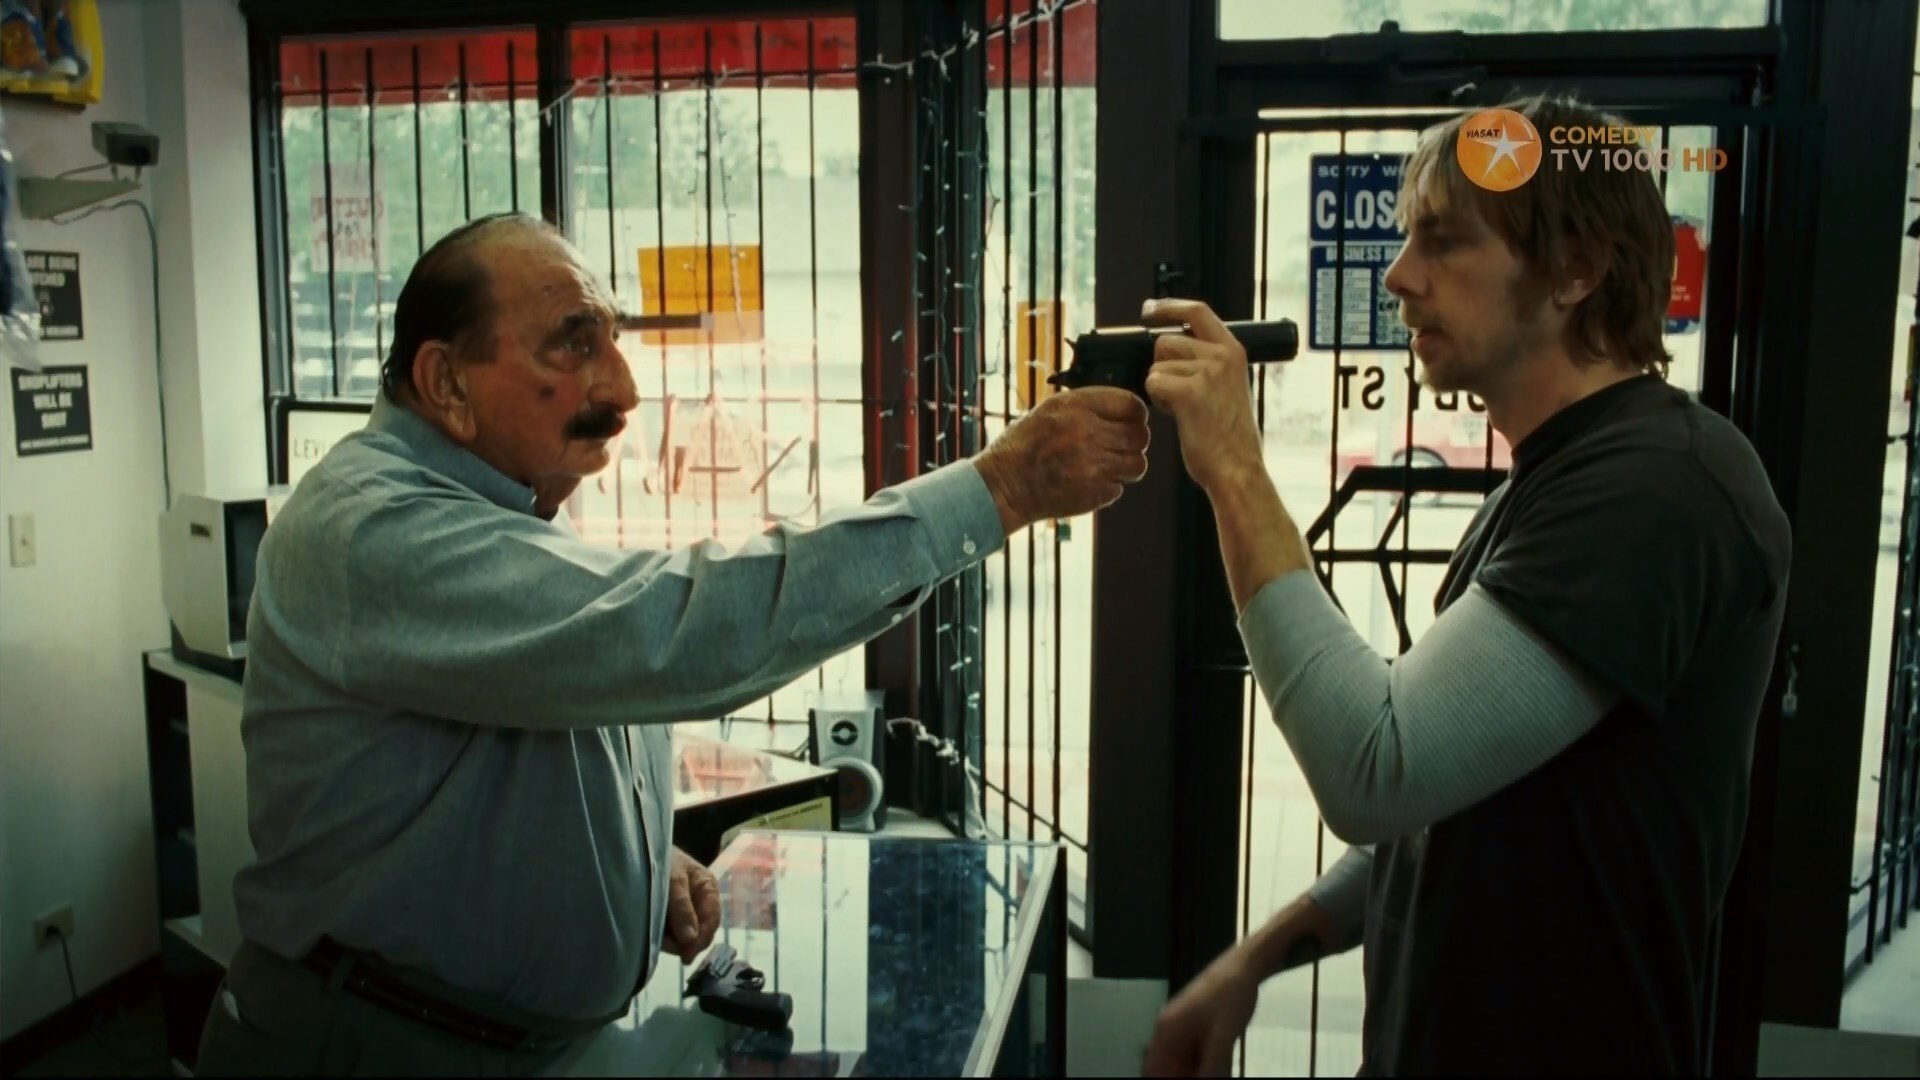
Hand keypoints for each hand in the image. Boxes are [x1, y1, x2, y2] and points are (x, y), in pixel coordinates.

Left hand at [663, 847, 719, 963]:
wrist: (640, 851)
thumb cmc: (661, 861)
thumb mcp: (672, 880)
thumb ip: (682, 908)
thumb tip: (691, 940)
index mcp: (708, 889)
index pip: (711, 921)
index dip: (701, 940)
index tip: (685, 956)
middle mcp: (701, 901)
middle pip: (700, 932)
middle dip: (684, 942)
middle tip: (664, 944)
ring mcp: (687, 909)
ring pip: (686, 936)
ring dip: (672, 940)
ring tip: (656, 935)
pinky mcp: (672, 915)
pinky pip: (674, 934)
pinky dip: (665, 936)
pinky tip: (655, 931)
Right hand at [973, 387, 1149, 532]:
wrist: (1003, 486)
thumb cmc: (1023, 447)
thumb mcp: (1049, 411)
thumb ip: (1086, 408)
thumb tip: (1122, 412)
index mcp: (1076, 406)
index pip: (1131, 405)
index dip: (1137, 414)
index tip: (1133, 421)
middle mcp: (1088, 432)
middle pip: (1140, 435)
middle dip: (1134, 442)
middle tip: (1121, 447)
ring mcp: (1093, 464)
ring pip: (1137, 464)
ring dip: (1128, 466)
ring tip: (1110, 467)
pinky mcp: (1094, 492)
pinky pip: (1120, 487)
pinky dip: (1109, 487)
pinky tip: (1089, 483)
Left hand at [1140, 298, 1264, 492]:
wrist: (1237, 469)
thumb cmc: (1229, 437)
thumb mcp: (1228, 387)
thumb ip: (1208, 364)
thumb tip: (1173, 349)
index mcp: (1233, 351)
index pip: (1197, 311)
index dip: (1169, 307)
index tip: (1150, 309)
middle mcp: (1222, 356)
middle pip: (1165, 342)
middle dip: (1161, 367)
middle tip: (1176, 394)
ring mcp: (1207, 372)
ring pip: (1157, 366)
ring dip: (1161, 387)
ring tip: (1183, 409)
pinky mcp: (1189, 392)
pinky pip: (1153, 383)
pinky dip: (1158, 401)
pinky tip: (1177, 415)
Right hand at [1141, 948, 1260, 1076]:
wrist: (1244, 967)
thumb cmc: (1229, 998)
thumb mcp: (1222, 1037)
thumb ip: (1212, 1067)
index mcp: (1166, 1032)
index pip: (1155, 1071)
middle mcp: (1167, 1031)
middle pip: (1167, 1068)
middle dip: (1185, 1077)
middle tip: (1211, 1077)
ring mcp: (1181, 1028)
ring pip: (1181, 1063)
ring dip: (1196, 1073)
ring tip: (1218, 1072)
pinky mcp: (1194, 1027)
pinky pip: (1193, 1055)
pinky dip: (1204, 1066)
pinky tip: (1221, 1068)